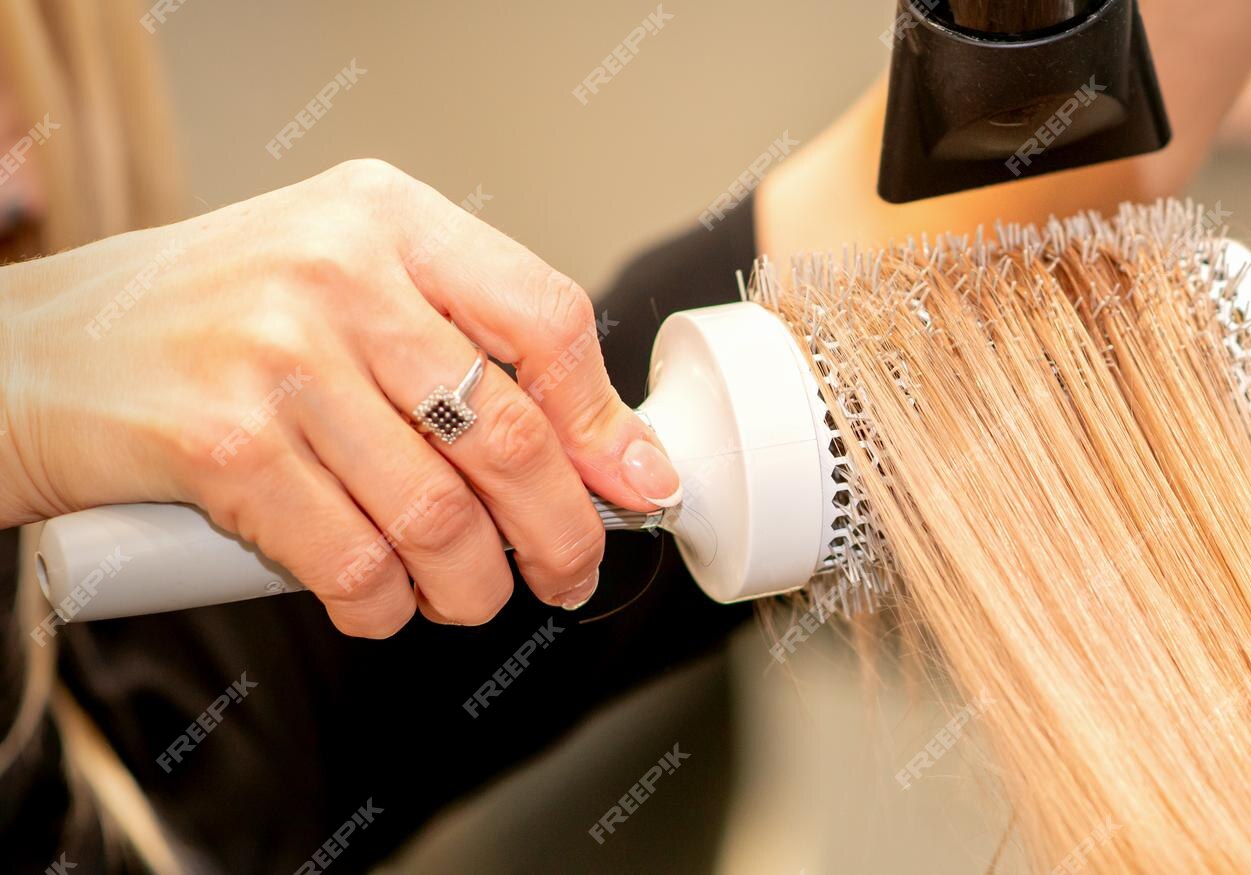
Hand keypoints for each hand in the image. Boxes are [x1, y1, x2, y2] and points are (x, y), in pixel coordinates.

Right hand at [0, 159, 680, 635]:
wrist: (24, 354)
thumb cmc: (206, 321)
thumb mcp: (340, 277)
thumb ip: (459, 338)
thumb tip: (608, 452)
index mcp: (387, 216)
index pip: (546, 318)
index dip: (606, 420)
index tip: (635, 484)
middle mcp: (338, 271)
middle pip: (510, 433)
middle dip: (561, 530)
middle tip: (569, 571)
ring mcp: (278, 356)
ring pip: (440, 514)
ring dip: (474, 585)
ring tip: (470, 596)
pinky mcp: (222, 445)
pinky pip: (354, 560)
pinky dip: (386, 607)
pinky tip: (386, 607)